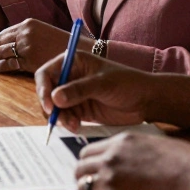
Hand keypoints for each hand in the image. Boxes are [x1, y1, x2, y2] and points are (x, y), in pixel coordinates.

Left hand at [0, 19, 70, 73]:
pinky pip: (7, 64)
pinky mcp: (28, 59)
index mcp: (28, 23)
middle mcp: (25, 33)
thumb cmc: (63, 45)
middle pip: (1, 42)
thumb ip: (29, 36)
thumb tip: (15, 45)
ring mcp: (26, 46)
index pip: (5, 33)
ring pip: (1, 52)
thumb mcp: (44, 33)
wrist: (79, 51)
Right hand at [35, 51, 154, 127]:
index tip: (49, 104)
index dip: (43, 88)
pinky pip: (65, 117)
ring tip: (73, 125)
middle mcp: (70, 77)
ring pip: (54, 107)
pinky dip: (67, 123)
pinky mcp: (80, 110)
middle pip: (47, 92)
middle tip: (59, 119)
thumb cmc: (128, 83)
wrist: (146, 101)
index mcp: (73, 62)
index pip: (47, 73)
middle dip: (50, 107)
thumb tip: (55, 98)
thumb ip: (78, 90)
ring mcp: (74, 94)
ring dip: (59, 117)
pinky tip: (77, 127)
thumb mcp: (103, 84)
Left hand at [75, 133, 189, 189]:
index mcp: (121, 142)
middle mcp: (111, 159)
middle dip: (85, 175)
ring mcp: (110, 181)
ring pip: (84, 186)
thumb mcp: (156, 145)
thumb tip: (131, 159)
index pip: (88, 150)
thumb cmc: (188, 164)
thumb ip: (135, 151)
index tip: (95, 169)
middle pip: (80, 167)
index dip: (90, 162)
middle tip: (94, 184)